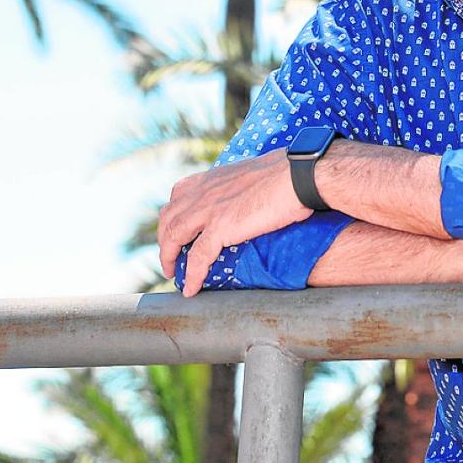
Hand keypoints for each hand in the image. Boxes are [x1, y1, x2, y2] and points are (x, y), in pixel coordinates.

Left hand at [158, 148, 313, 295]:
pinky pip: (198, 257)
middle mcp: (204, 192)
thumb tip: (251, 195)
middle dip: (164, 239)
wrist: (298, 175)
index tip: (176, 227)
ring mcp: (209, 210)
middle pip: (168, 217)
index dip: (174, 212)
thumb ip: (241, 185)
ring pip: (174, 237)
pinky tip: (191, 289)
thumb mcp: (254, 173)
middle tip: (170, 256)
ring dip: (169, 258)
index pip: (179, 193)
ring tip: (172, 274)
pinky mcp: (221, 227)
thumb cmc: (288, 173)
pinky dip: (192, 275)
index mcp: (213, 178)